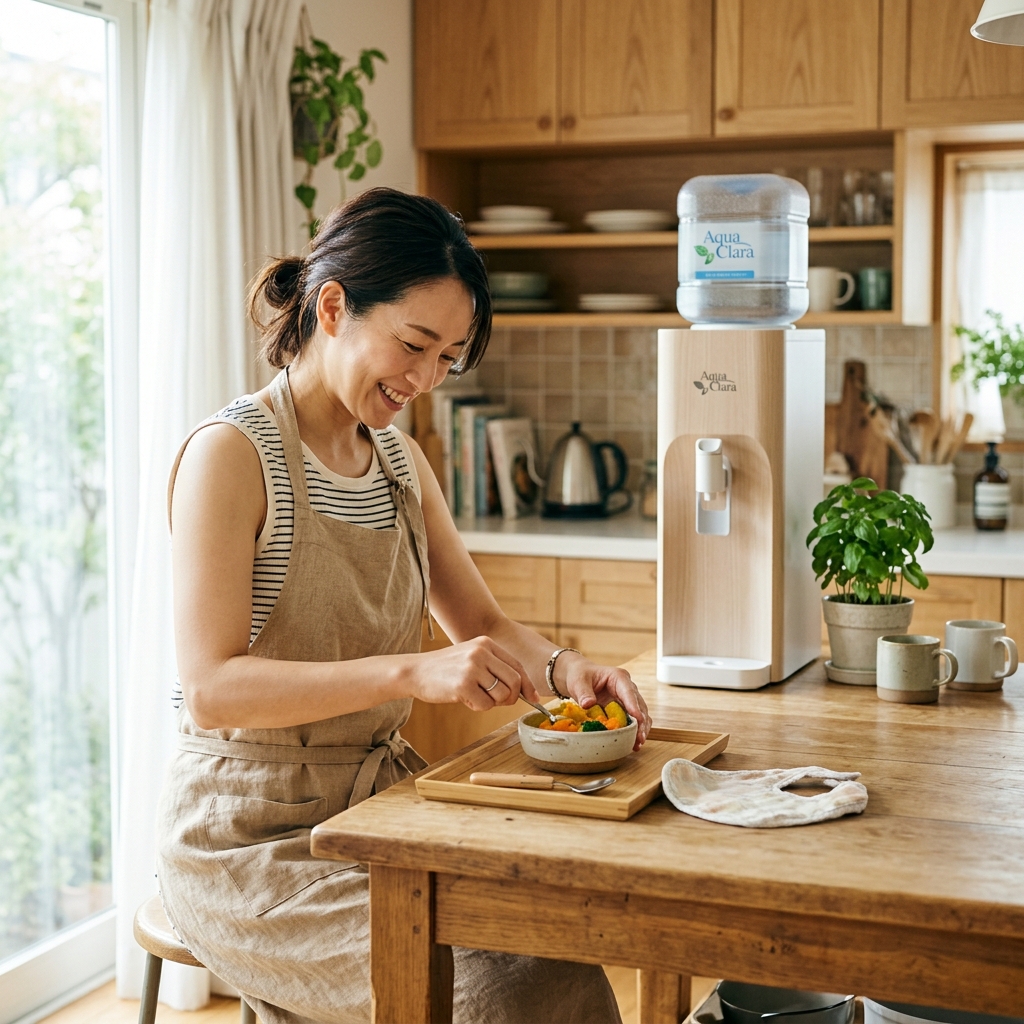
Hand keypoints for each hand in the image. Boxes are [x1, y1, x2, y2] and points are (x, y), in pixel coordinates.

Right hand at [406, 636, 543, 710]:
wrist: (415, 671)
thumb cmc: (445, 669)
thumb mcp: (471, 658)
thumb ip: (495, 668)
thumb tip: (523, 690)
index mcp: (486, 643)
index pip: (517, 666)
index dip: (527, 684)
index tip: (533, 697)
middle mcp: (481, 652)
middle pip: (514, 681)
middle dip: (511, 697)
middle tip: (497, 701)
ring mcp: (472, 668)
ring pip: (502, 695)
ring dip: (491, 702)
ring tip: (474, 695)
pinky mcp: (463, 685)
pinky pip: (485, 705)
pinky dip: (477, 707)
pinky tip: (463, 698)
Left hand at [555, 654, 651, 749]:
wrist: (579, 677)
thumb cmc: (581, 676)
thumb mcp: (578, 682)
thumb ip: (583, 692)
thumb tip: (588, 704)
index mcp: (619, 677)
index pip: (629, 692)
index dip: (634, 706)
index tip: (638, 719)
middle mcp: (627, 688)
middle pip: (639, 705)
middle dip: (641, 722)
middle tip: (640, 738)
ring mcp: (627, 700)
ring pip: (640, 714)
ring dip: (641, 729)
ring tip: (638, 744)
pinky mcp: (624, 710)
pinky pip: (633, 721)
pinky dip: (634, 731)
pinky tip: (633, 744)